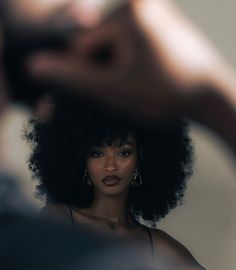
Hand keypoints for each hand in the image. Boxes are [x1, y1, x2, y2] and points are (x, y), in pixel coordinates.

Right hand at [27, 0, 230, 121]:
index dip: (84, 77)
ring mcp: (154, 13)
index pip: (82, 47)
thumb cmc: (165, 95)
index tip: (101, 96)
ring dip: (116, 71)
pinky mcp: (161, 26)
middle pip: (99, 45)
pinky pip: (131, 46)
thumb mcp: (114, 89)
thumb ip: (73, 78)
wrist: (211, 97)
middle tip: (122, 95)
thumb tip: (34, 66)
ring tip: (136, 90)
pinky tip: (144, 80)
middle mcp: (141, 4)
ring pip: (115, 48)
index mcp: (128, 12)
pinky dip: (130, 65)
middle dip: (103, 73)